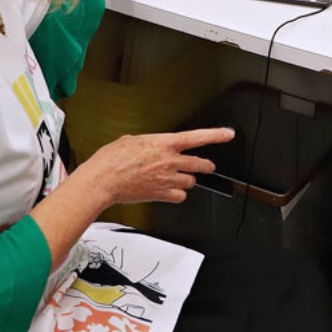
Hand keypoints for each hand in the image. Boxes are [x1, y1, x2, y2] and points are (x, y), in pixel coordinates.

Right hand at [84, 127, 233, 204]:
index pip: (197, 137)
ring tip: (179, 179)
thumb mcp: (131, 140)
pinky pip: (180, 197)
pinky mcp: (161, 194)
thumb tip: (149, 145)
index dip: (216, 135)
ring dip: (188, 180)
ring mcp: (167, 179)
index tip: (228, 134)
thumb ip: (148, 143)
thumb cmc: (112, 159)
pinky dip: (178, 195)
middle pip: (200, 164)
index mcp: (164, 143)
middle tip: (208, 166)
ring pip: (191, 182)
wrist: (103, 180)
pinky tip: (171, 191)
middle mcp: (170, 161)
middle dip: (206, 166)